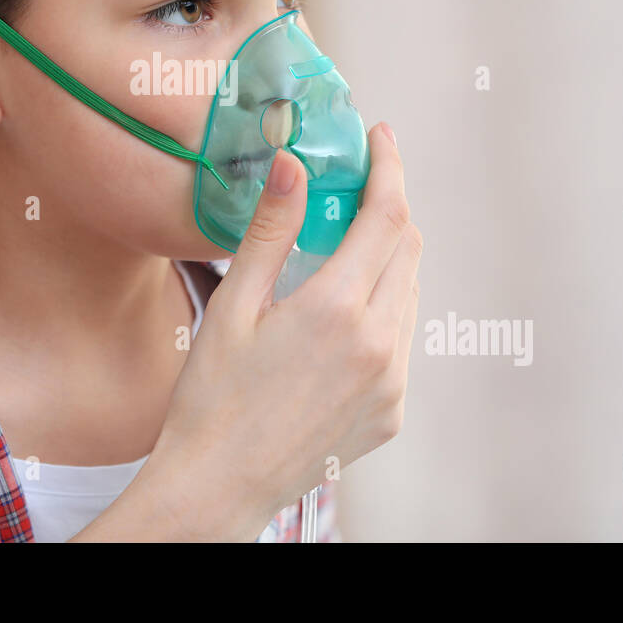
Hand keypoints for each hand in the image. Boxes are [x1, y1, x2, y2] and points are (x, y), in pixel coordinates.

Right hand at [151, 122, 421, 535]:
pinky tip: (342, 309)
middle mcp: (380, 345)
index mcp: (337, 311)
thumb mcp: (233, 306)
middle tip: (356, 184)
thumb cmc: (212, 397)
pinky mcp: (393, 411)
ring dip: (388, 255)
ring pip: (410, 292)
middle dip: (389, 205)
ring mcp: (393, 383)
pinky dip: (383, 305)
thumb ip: (271, 230)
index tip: (381, 137)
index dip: (390, 168)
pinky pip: (402, 337)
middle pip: (408, 248)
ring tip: (343, 244)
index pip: (386, 216)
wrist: (219, 486)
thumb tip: (292, 164)